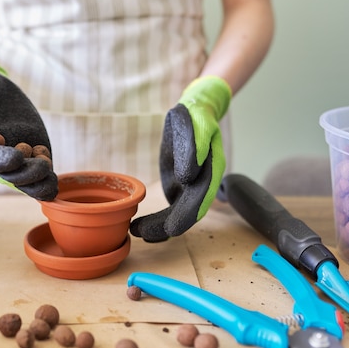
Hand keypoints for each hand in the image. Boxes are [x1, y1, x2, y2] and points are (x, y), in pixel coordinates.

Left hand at [130, 76, 230, 241]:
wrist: (193, 114)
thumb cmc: (196, 116)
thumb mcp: (196, 123)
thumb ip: (195, 146)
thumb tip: (189, 176)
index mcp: (212, 169)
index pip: (202, 197)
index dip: (188, 215)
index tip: (172, 229)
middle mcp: (203, 183)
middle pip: (188, 211)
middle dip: (167, 224)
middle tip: (143, 233)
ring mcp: (191, 188)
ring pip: (178, 213)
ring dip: (158, 226)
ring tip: (135, 231)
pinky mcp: (178, 188)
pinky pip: (169, 209)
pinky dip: (156, 220)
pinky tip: (140, 228)